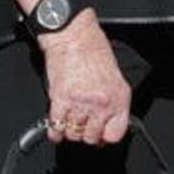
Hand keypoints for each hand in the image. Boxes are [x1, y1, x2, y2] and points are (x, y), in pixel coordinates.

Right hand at [41, 11, 131, 144]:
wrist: (73, 35)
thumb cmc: (92, 50)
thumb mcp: (115, 77)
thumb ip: (113, 102)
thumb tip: (107, 124)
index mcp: (118, 98)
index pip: (115, 134)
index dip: (106, 137)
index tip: (101, 136)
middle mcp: (101, 103)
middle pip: (91, 138)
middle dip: (86, 134)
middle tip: (83, 125)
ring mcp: (80, 103)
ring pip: (73, 134)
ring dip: (70, 130)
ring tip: (70, 120)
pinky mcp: (60, 100)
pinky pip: (56, 127)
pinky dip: (55, 132)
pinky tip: (56, 128)